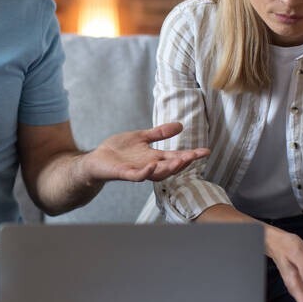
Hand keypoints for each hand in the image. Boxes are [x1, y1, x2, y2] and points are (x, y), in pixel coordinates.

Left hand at [83, 122, 209, 183]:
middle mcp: (149, 165)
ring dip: (168, 168)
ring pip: (157, 173)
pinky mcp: (124, 173)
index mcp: (154, 157)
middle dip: (183, 162)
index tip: (206, 151)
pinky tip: (152, 165)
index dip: (191, 155)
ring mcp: (137, 171)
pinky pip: (137, 176)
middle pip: (170, 166)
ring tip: (180, 162)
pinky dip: (145, 172)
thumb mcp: (141, 137)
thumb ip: (159, 133)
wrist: (97, 159)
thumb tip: (180, 126)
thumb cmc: (118, 150)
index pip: (176, 156)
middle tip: (195, 156)